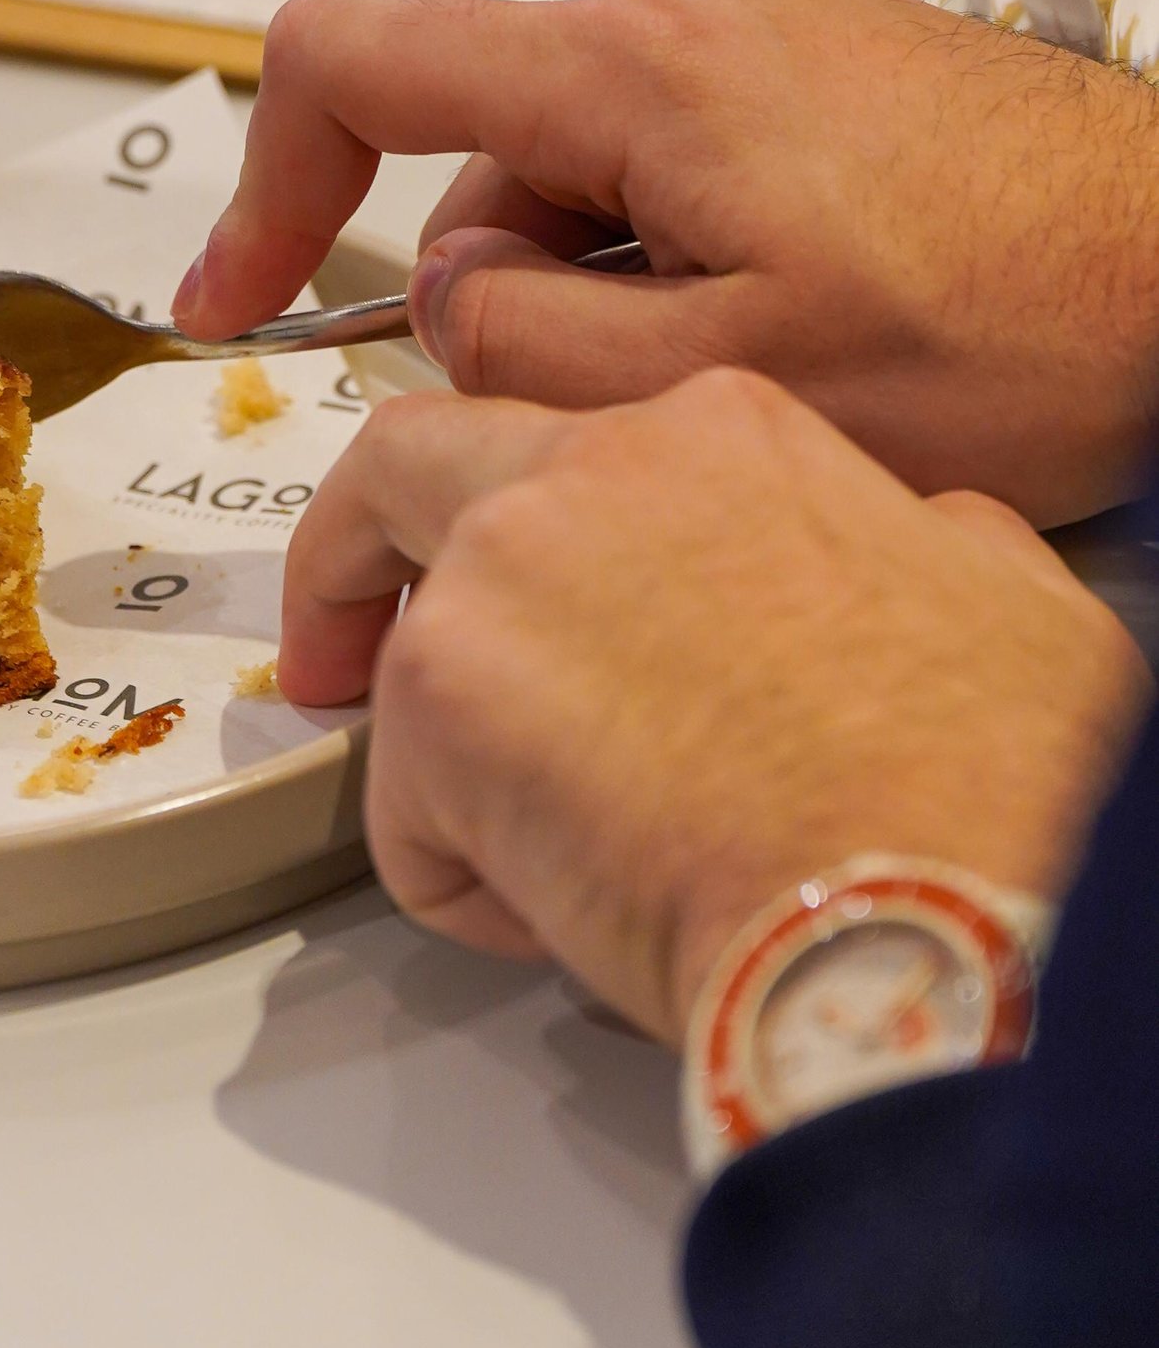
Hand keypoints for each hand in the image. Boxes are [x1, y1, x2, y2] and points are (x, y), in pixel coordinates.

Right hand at [174, 0, 1158, 523]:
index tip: (237, 298)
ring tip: (756, 387)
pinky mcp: (817, 56)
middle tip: (618, 429)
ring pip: (587, 166)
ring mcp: (757, 20)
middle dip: (507, 299)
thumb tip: (453, 311)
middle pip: (486, 150)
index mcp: (632, 64)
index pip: (354, 63)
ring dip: (612, 286)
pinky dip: (684, 249)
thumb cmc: (1022, 323)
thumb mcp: (732, 387)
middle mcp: (681, 3)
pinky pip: (680, 151)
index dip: (263, 185)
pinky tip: (799, 332)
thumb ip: (533, 349)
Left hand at [287, 369, 1146, 1040]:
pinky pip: (404, 812)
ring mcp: (499, 571)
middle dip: (356, 550)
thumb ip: (914, 538)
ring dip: (455, 763)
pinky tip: (570, 917)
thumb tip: (914, 544)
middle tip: (345, 645)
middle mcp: (589, 466)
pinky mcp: (437, 697)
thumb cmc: (976, 783)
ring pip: (409, 656)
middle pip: (409, 464)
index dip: (555, 536)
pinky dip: (463, 880)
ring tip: (558, 865)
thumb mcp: (1002, 596)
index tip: (545, 595)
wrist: (913, 900)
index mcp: (722, 430)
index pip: (574, 445)